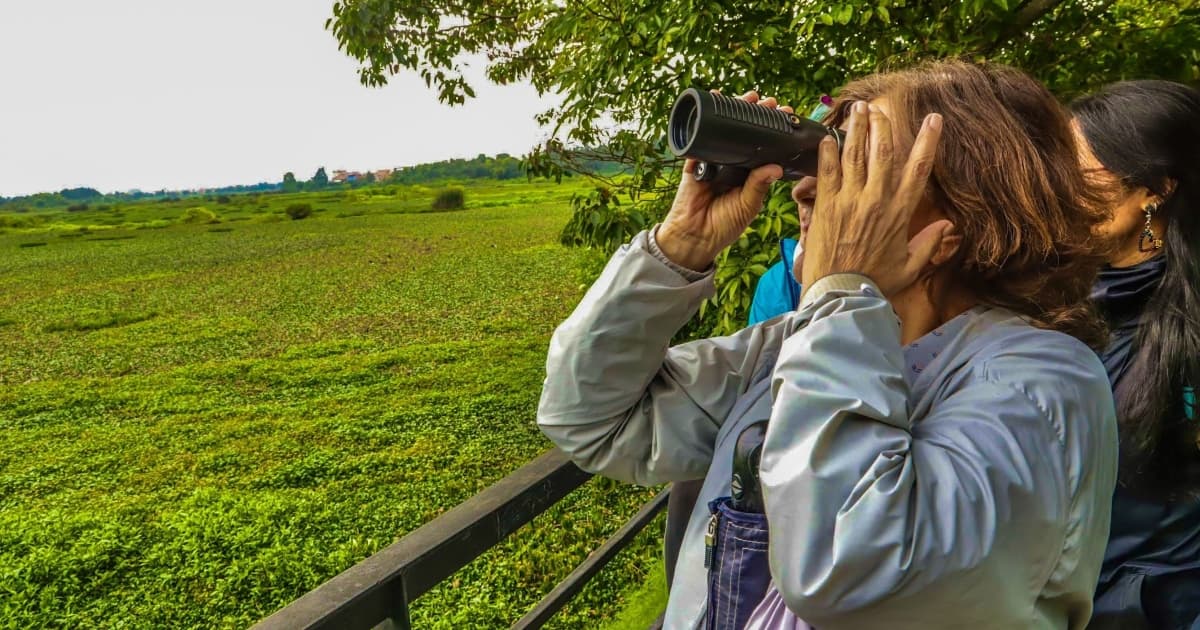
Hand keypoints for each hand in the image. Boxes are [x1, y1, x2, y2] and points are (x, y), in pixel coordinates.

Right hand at [657, 91, 788, 271]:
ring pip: (725, 132)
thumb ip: (759, 184)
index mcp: (749, 175)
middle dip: (756, 115)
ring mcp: (713, 161)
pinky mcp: (695, 162)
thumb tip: (775, 167)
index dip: (773, 132)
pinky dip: (704, 122)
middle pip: (745, 134)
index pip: (763, 147)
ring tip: (749, 97)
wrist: (695, 236)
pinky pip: (700, 139)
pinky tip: (712, 104)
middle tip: (769, 102)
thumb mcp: (748, 204)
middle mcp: (732, 165)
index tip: (785, 116)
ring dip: (734, 113)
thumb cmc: (724, 225)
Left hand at [801, 100, 951, 297]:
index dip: (927, 141)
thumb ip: (928, 244)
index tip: (933, 119)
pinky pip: (826, 171)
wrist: (840, 294)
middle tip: (879, 108)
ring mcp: (849, 200)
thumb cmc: (875, 283)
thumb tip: (947, 225)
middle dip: (882, 126)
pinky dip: (827, 152)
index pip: (918, 169)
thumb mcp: (909, 267)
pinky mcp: (825, 206)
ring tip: (857, 110)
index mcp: (899, 213)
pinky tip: (827, 137)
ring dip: (856, 129)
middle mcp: (876, 200)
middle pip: (883, 152)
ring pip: (855, 155)